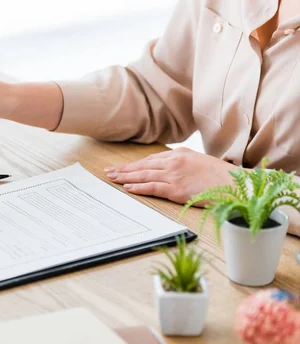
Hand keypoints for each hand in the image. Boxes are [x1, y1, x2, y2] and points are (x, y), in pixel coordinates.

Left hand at [104, 147, 237, 204]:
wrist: (235, 184)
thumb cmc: (219, 175)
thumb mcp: (199, 160)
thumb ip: (181, 161)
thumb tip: (166, 166)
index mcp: (179, 154)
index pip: (150, 159)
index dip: (134, 164)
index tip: (122, 167)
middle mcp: (174, 162)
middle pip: (142, 166)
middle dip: (124, 169)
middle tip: (109, 172)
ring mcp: (174, 175)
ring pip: (143, 176)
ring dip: (126, 178)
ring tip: (113, 179)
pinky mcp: (176, 189)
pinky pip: (152, 187)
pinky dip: (138, 187)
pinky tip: (128, 187)